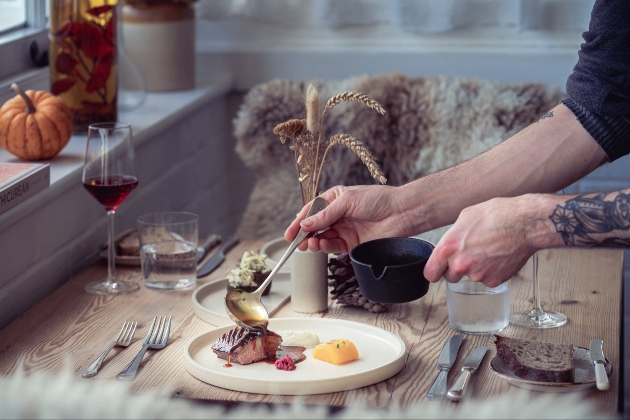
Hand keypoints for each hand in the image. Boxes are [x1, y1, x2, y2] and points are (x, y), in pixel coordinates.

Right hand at [284, 185, 413, 253]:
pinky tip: (320, 245)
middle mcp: (338, 215)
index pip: (311, 210)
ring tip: (308, 243)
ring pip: (322, 238)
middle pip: (314, 226)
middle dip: (303, 234)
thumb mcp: (347, 201)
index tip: (290, 232)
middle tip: (294, 242)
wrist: (401, 213)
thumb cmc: (377, 200)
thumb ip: (325, 214)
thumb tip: (305, 224)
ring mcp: (344, 229)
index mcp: (334, 199)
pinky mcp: (352, 243)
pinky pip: (334, 247)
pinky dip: (325, 247)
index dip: (299, 221)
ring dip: (313, 241)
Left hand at [423, 194, 557, 286]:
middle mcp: (460, 264)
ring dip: (475, 268)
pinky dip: (491, 271)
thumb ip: (452, 237)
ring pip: (470, 277)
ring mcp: (478, 275)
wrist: (526, 223)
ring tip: (488, 250)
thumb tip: (448, 246)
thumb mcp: (465, 217)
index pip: (430, 273)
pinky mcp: (494, 281)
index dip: (434, 270)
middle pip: (449, 277)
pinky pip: (487, 279)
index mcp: (449, 247)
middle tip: (469, 254)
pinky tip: (498, 256)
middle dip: (456, 269)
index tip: (438, 269)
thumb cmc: (498, 214)